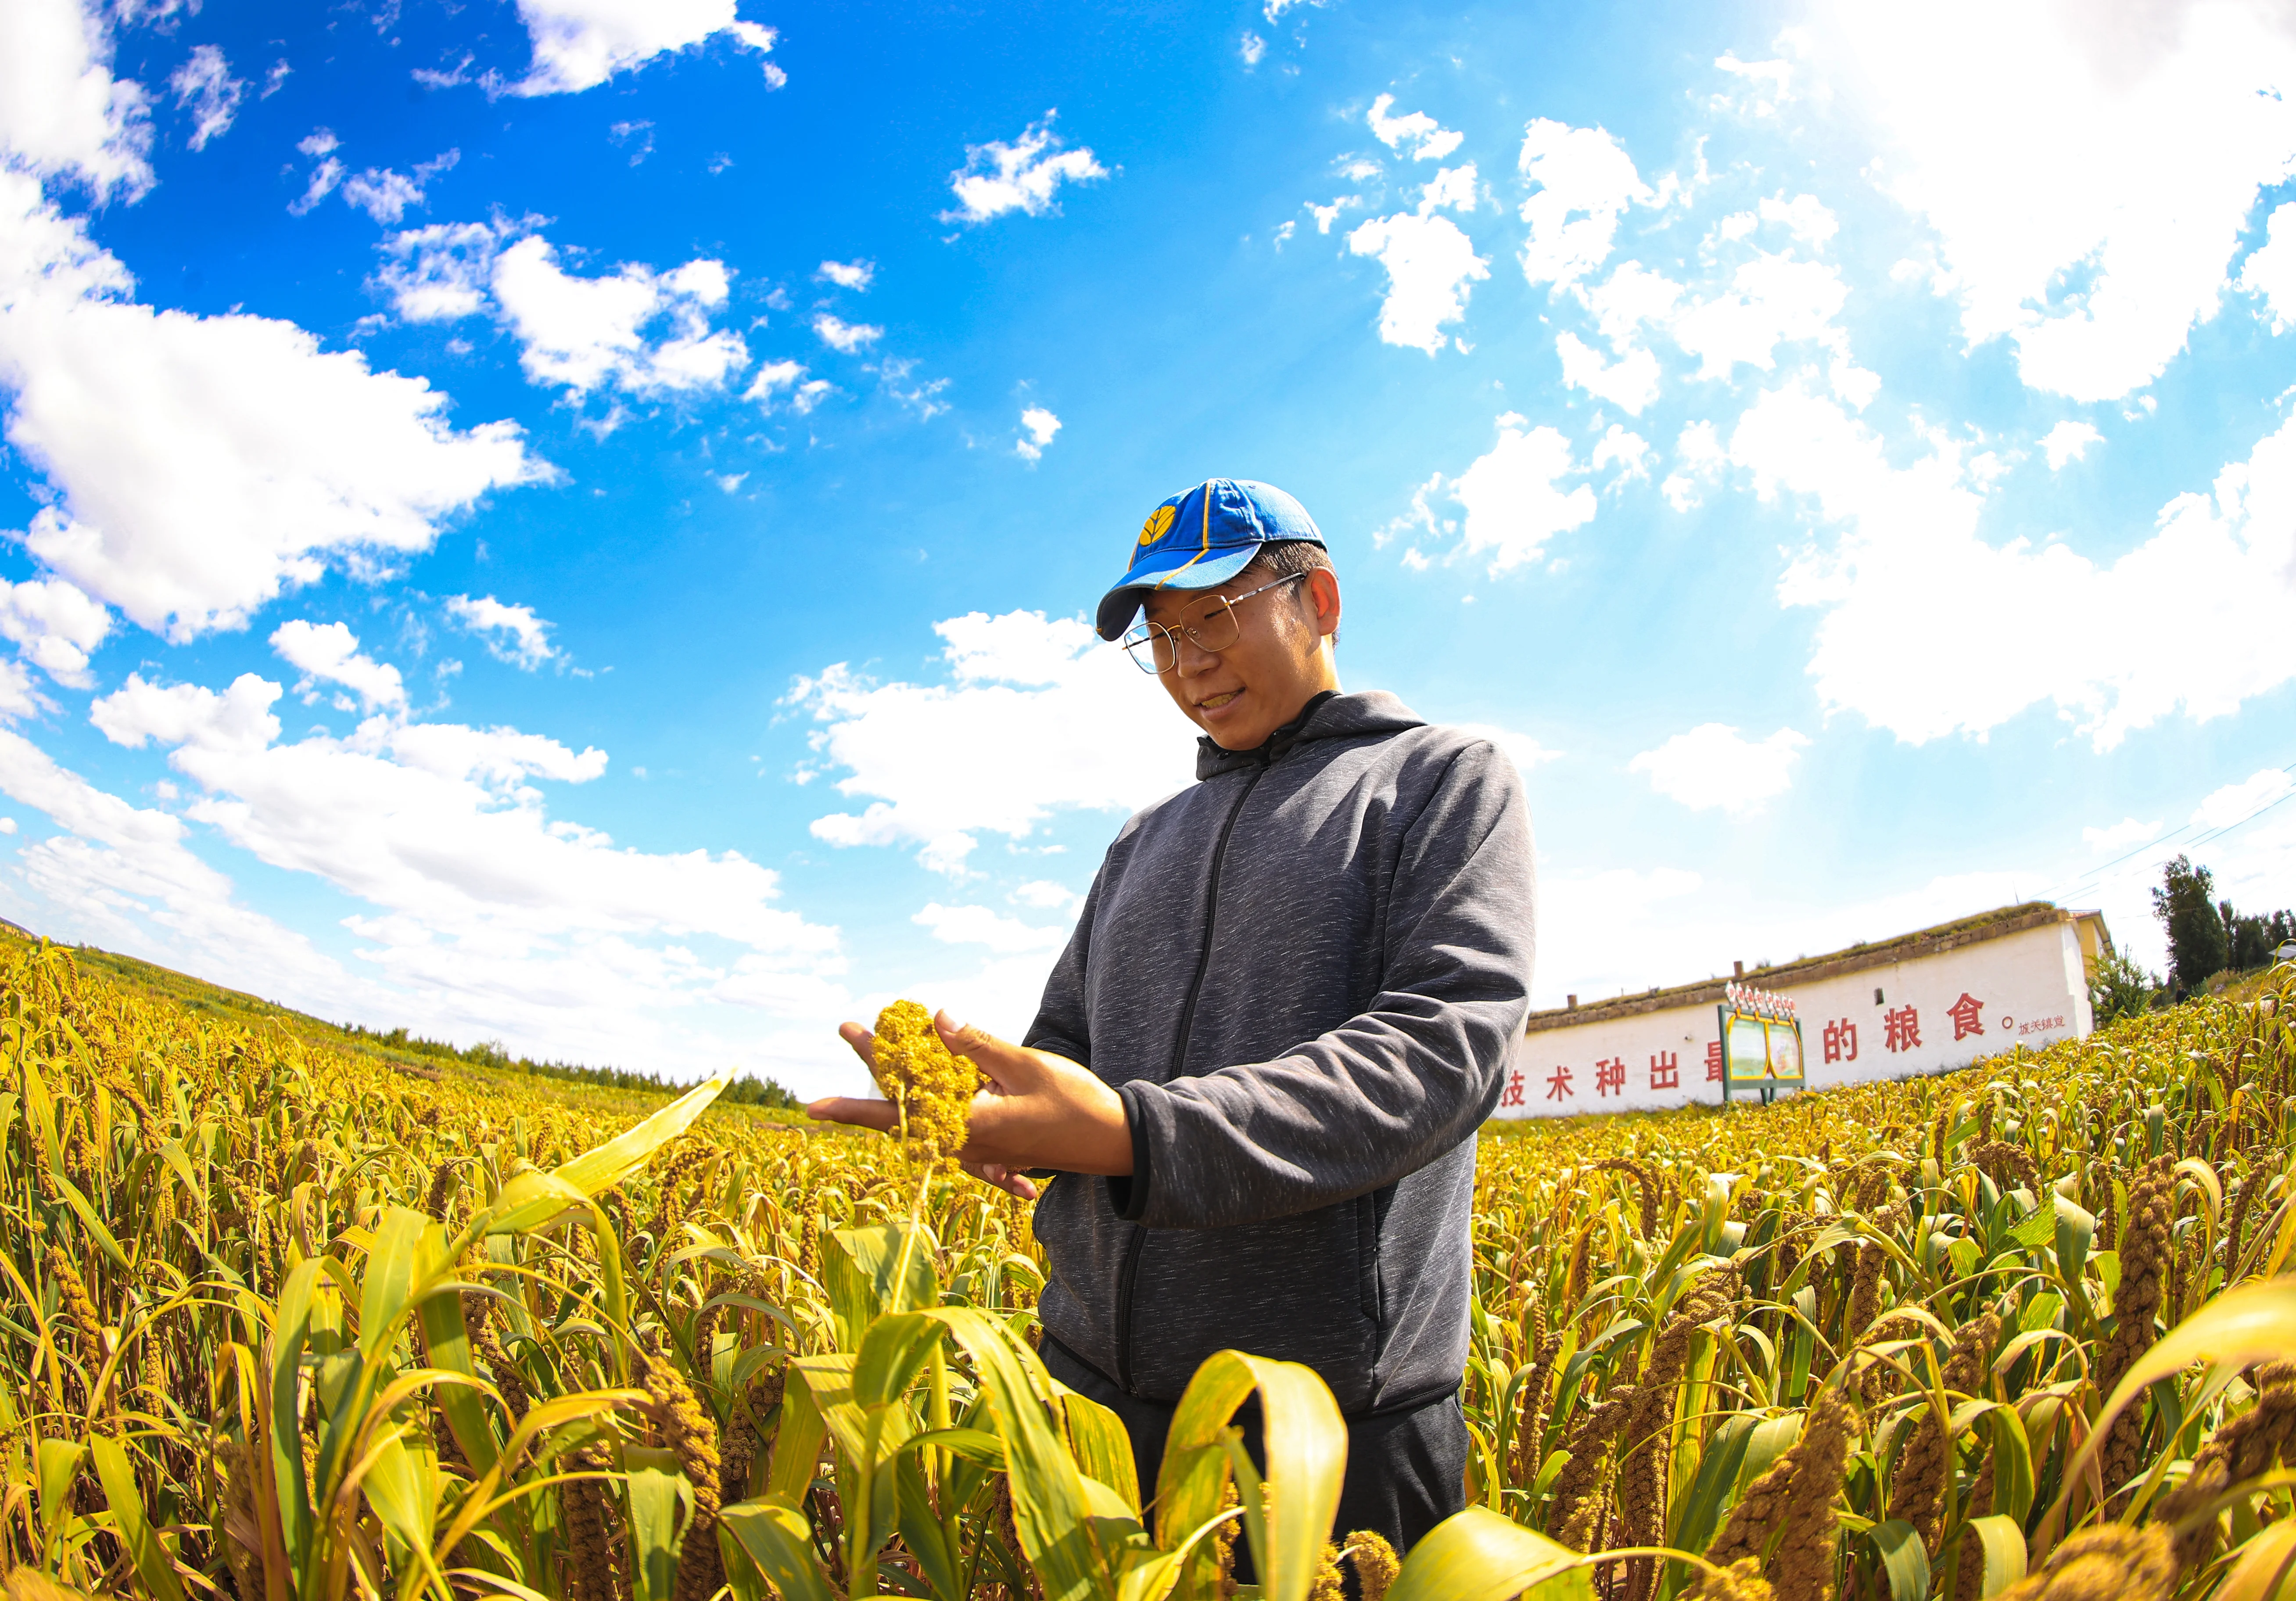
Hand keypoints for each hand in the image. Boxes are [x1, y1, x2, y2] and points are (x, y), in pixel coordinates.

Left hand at [808, 1011, 1131, 1198]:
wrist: (1112, 1142)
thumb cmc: (1073, 1104)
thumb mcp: (1024, 1064)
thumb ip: (976, 1045)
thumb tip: (936, 1019)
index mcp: (968, 1125)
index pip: (899, 1112)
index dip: (854, 1106)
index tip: (815, 1105)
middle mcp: (965, 1140)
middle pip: (904, 1104)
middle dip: (876, 1065)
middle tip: (849, 1028)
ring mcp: (978, 1143)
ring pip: (925, 1109)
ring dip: (904, 1075)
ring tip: (884, 1038)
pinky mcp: (991, 1140)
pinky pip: (950, 1116)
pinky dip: (935, 1091)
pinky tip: (932, 1067)